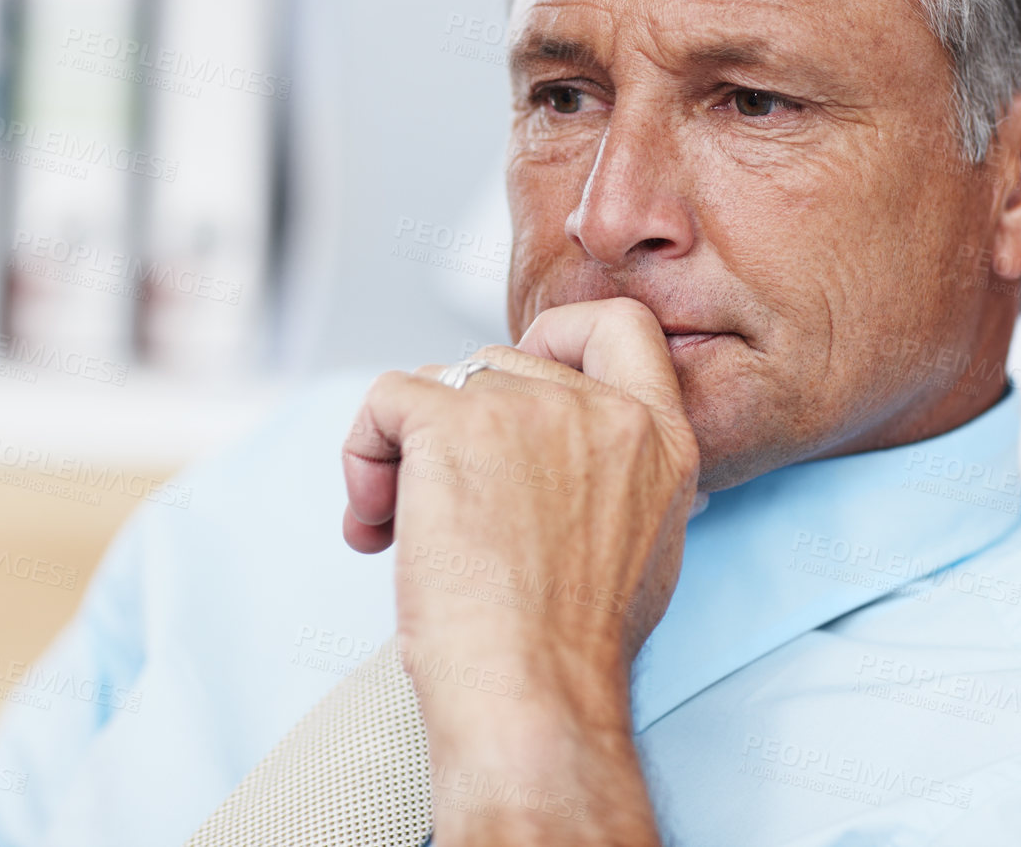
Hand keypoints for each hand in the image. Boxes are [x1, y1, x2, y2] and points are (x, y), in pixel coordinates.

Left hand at [340, 297, 699, 844]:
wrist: (533, 693)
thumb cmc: (572, 651)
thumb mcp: (644, 549)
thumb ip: (615, 483)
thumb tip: (562, 469)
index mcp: (659, 438)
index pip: (622, 327)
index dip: (559, 337)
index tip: (516, 381)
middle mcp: (601, 409)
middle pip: (500, 365)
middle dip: (457, 428)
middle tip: (437, 506)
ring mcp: (528, 408)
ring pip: (436, 387)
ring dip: (404, 455)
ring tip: (397, 530)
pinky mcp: (455, 423)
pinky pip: (384, 400)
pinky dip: (362, 455)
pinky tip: (372, 522)